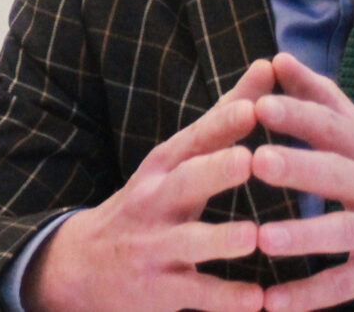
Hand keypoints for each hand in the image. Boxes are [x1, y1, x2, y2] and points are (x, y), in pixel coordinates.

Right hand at [20, 59, 274, 311]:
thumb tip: (270, 65)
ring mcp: (156, 246)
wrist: (82, 264)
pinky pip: (197, 294)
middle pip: (185, 183)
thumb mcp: (175, 159)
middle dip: (215, 172)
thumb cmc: (149, 202)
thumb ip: (224, 118)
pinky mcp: (161, 289)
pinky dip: (226, 297)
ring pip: (190, 242)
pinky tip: (258, 300)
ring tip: (252, 236)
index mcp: (163, 166)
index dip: (222, 124)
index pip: (193, 139)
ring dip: (220, 239)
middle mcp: (155, 201)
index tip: (254, 106)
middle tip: (248, 160)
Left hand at [254, 52, 353, 311]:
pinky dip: (308, 296)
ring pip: (341, 233)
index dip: (297, 114)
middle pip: (336, 173)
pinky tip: (272, 303)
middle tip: (256, 160)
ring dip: (302, 236)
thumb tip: (277, 58)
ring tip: (263, 238)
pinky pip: (343, 285)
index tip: (258, 101)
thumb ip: (323, 100)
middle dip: (298, 166)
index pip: (332, 127)